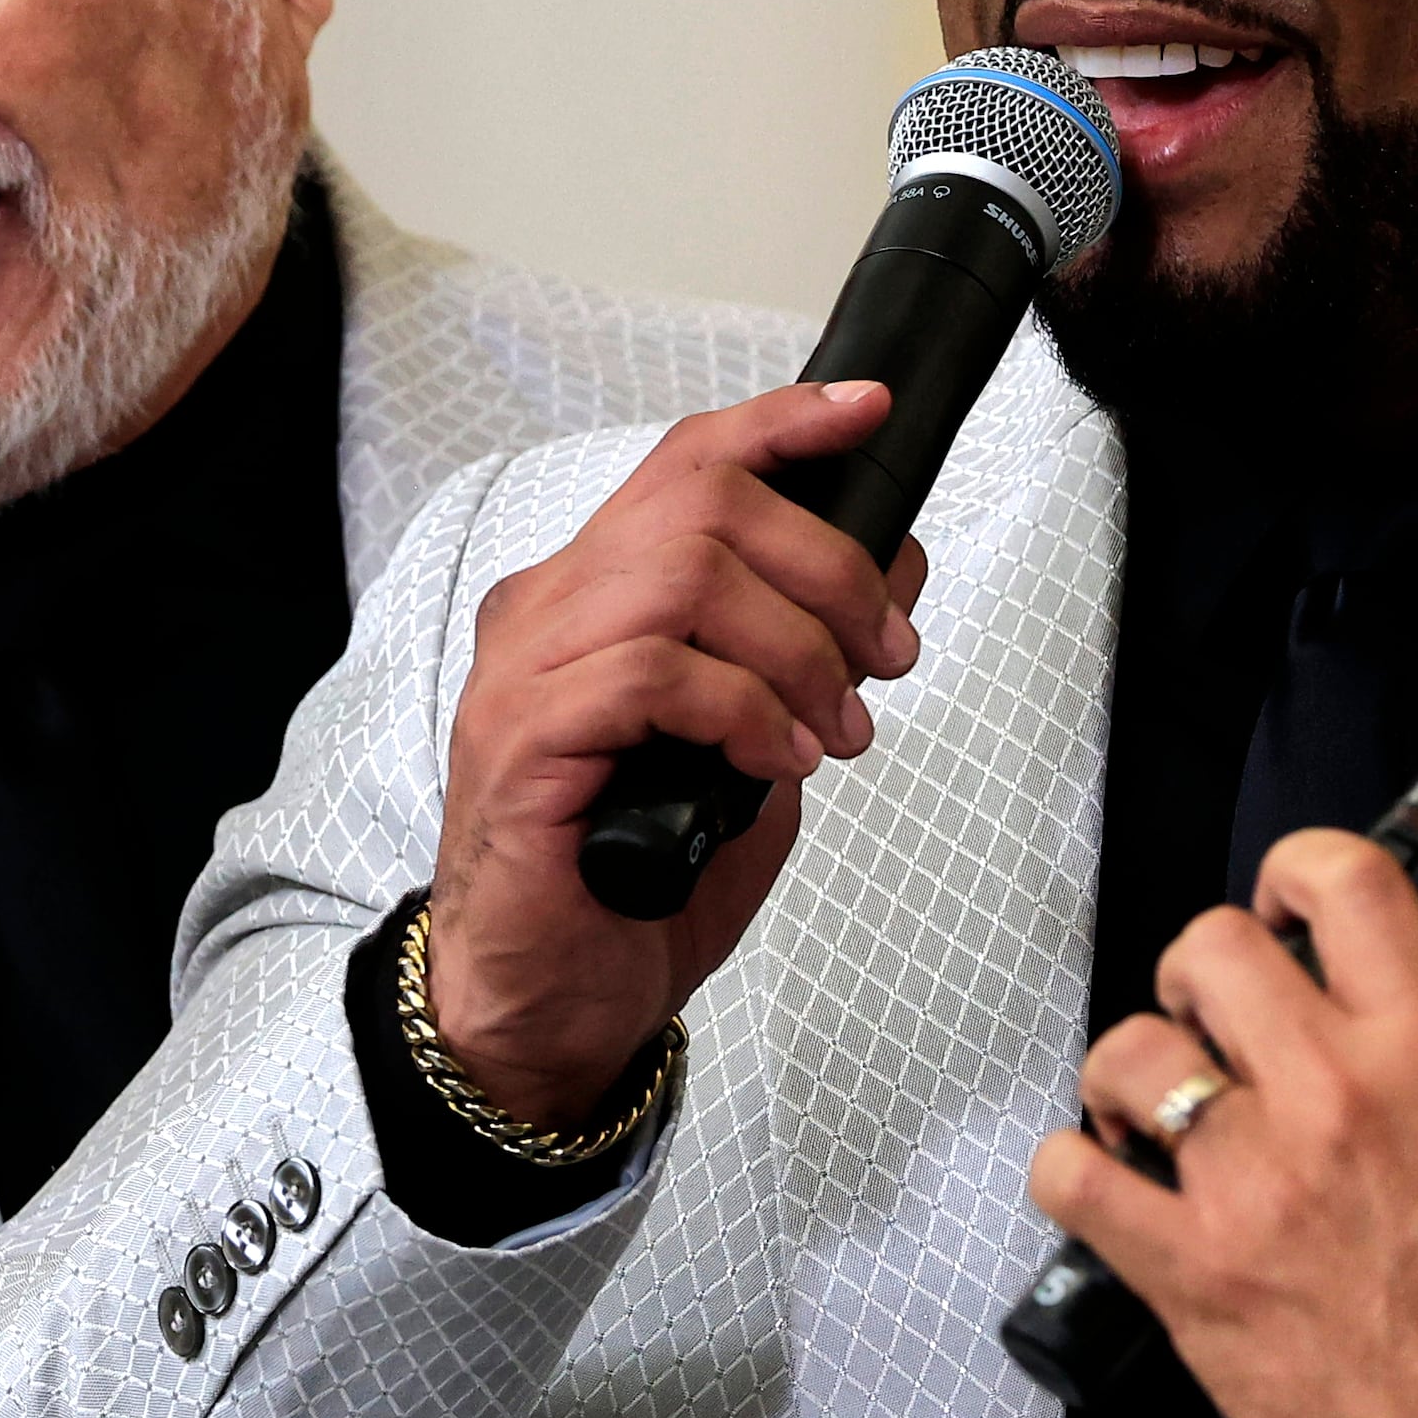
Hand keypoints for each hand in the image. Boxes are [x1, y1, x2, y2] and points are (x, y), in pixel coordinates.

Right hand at [426, 380, 926, 1126]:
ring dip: (793, 650)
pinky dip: (742, 710)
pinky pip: (652, 673)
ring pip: (682, 579)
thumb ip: (801, 654)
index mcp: (591, 597)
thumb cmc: (638, 881)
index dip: (781, 424)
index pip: (682, 465)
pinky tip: (773, 762)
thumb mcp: (755, 743)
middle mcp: (546, 613)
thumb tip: (894, 567)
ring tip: (832, 730)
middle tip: (883, 657)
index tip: (867, 414)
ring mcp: (523, 672)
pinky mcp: (524, 741)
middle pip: (701, 507)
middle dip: (825, 569)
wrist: (556, 1003)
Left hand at [1027, 834, 1417, 1417]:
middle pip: (1209, 947)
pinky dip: (1073, 1170)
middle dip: (1201, 977)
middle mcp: (1332, 1100)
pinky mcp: (1187, 1267)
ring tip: (1161, 1115)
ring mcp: (1252, 1183)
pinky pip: (1072, 1176)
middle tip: (1218, 1025)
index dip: (1297, 871)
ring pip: (1130, 1050)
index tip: (1286, 907)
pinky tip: (1111, 1181)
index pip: (1345, 883)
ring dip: (1133, 1076)